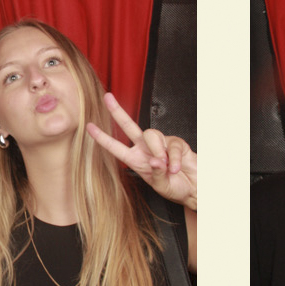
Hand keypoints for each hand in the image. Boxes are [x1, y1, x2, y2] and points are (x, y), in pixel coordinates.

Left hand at [86, 93, 196, 209]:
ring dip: (157, 151)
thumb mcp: (161, 186)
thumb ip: (156, 174)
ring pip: (151, 134)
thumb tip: (156, 160)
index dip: (103, 138)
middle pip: (129, 126)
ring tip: (165, 167)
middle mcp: (146, 149)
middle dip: (118, 112)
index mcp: (137, 161)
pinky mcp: (175, 142)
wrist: (195, 187)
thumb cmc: (177, 187)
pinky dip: (173, 159)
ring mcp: (161, 144)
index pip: (116, 147)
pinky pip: (171, 145)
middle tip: (107, 98)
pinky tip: (175, 168)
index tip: (89, 127)